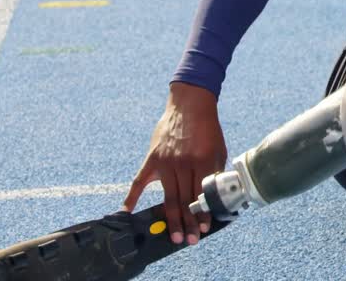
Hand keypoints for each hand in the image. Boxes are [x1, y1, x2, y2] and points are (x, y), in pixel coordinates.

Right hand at [124, 82, 227, 245]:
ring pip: (168, 197)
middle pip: (185, 200)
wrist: (190, 104)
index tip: (204, 229)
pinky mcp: (152, 158)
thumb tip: (217, 196)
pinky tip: (127, 211)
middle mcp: (184, 163)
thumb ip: (216, 172)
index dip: (203, 214)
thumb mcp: (219, 149)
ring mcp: (166, 161)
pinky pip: (139, 181)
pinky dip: (132, 197)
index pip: (202, 194)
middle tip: (190, 240)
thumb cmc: (207, 128)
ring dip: (172, 218)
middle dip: (189, 222)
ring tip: (175, 234)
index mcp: (204, 160)